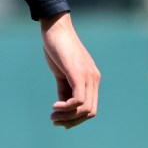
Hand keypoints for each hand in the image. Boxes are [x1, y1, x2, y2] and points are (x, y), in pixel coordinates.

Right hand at [40, 12, 99, 128]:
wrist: (55, 27)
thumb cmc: (57, 47)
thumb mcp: (62, 72)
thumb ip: (65, 88)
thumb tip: (62, 106)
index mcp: (91, 79)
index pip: (90, 107)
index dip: (76, 118)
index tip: (60, 119)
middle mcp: (93, 78)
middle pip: (90, 111)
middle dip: (72, 121)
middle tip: (55, 120)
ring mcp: (88, 76)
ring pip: (84, 108)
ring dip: (67, 116)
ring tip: (53, 115)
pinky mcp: (78, 73)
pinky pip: (78, 99)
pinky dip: (66, 107)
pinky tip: (54, 106)